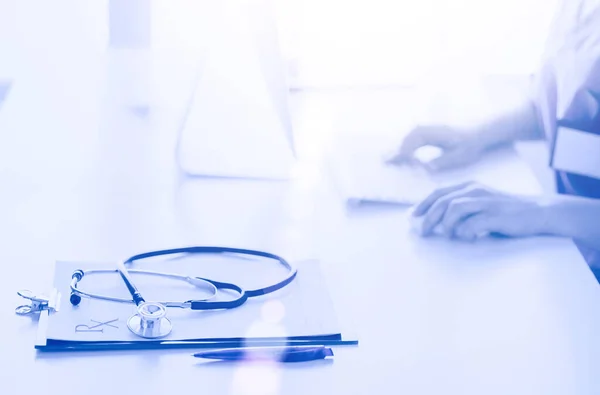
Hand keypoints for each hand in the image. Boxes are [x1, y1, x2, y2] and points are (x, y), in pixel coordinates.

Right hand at [387, 124, 488, 171]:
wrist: (478, 133)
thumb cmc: (469, 146)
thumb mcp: (458, 157)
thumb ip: (441, 162)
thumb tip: (425, 167)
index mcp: (433, 134)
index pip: (412, 145)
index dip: (403, 156)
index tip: (396, 165)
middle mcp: (426, 129)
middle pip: (406, 140)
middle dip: (395, 152)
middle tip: (384, 162)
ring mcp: (426, 130)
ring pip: (407, 139)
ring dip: (398, 148)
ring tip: (388, 159)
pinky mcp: (427, 133)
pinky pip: (411, 139)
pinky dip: (404, 146)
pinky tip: (400, 155)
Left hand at [411, 182, 549, 239]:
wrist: (539, 211)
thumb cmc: (505, 211)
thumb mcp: (481, 202)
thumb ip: (461, 207)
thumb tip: (435, 221)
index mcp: (469, 186)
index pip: (439, 192)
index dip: (423, 204)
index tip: (413, 217)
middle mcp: (475, 190)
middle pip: (443, 201)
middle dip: (429, 218)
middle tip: (423, 233)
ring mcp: (486, 201)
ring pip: (454, 209)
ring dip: (446, 225)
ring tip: (448, 236)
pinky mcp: (497, 215)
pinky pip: (472, 224)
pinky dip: (465, 233)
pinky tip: (468, 238)